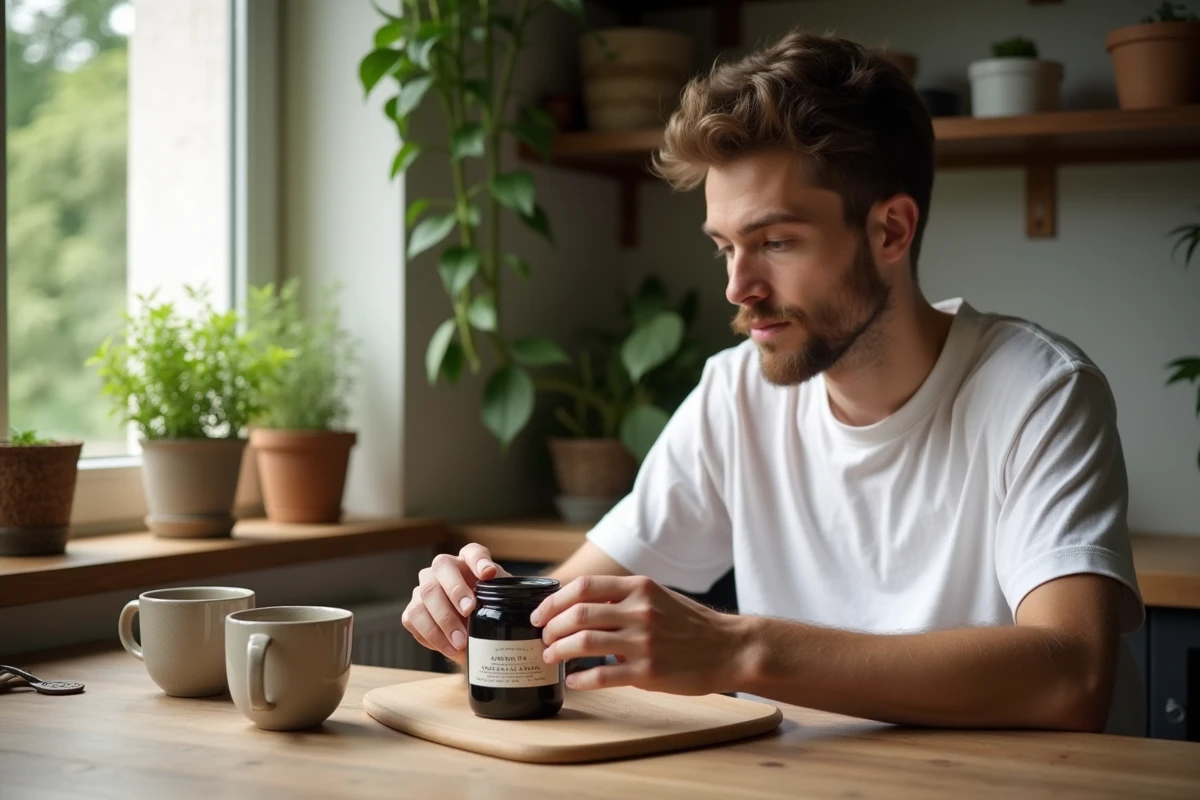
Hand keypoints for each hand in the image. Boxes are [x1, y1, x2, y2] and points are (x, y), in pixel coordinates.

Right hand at [401, 544, 510, 662]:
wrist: (472, 640)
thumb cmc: (490, 615)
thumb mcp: (504, 605)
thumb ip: (513, 601)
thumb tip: (535, 609)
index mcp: (469, 562)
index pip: (472, 551)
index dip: (478, 560)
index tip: (489, 574)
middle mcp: (444, 569)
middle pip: (442, 567)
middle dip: (455, 589)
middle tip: (469, 610)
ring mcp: (425, 588)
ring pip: (425, 593)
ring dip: (443, 618)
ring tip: (461, 641)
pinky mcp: (414, 610)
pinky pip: (413, 617)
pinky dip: (431, 634)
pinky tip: (449, 648)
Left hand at [532, 575, 743, 693]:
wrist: (729, 648)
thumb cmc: (691, 624)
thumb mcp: (658, 597)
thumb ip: (623, 599)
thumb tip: (581, 606)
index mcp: (640, 588)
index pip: (584, 587)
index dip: (554, 601)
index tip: (541, 613)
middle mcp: (640, 611)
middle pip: (578, 614)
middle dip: (552, 628)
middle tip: (544, 638)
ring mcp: (643, 642)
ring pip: (584, 643)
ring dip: (559, 651)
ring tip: (551, 657)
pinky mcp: (648, 672)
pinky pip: (602, 676)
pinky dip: (581, 679)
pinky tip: (574, 681)